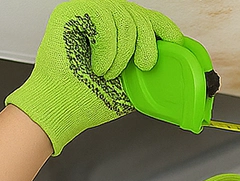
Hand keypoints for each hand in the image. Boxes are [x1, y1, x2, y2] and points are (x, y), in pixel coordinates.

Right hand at [6, 0, 182, 154]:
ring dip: (121, 53)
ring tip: (107, 72)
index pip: (148, 18)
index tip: (177, 42)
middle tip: (141, 66)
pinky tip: (98, 64)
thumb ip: (149, 71)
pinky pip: (104, 18)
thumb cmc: (88, 98)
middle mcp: (103, 19)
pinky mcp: (71, 12)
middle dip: (146, 44)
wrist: (61, 108)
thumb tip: (176, 69)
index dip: (165, 28)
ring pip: (124, 16)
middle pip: (139, 15)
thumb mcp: (132, 86)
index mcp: (118, 34)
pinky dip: (106, 48)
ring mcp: (86, 13)